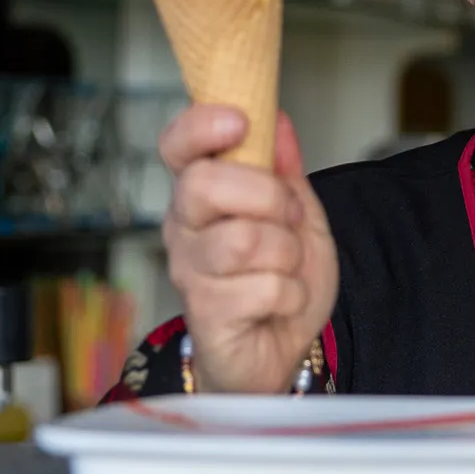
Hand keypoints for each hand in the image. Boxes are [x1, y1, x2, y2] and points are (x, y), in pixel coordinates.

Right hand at [161, 107, 338, 393]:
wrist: (279, 352)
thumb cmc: (278, 280)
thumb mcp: (297, 216)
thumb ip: (286, 172)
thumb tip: (280, 121)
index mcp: (201, 194)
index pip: (177, 145)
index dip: (201, 126)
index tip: (239, 121)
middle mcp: (184, 227)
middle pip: (205, 184)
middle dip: (267, 195)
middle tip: (289, 218)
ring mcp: (190, 271)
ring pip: (242, 238)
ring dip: (286, 252)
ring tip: (286, 267)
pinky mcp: (206, 313)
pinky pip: (264, 286)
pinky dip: (291, 293)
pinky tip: (281, 301)